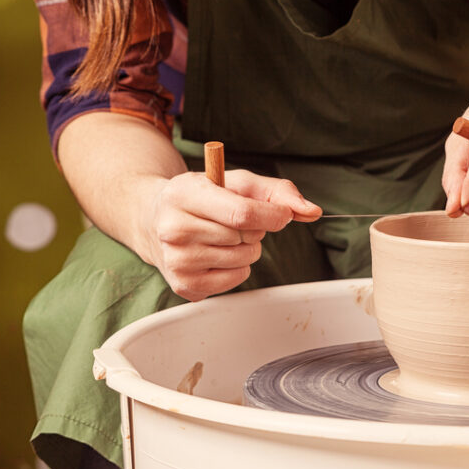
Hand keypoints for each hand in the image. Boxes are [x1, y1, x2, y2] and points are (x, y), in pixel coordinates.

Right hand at [139, 169, 320, 300]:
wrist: (156, 220)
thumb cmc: (204, 197)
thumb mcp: (236, 182)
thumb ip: (278, 192)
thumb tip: (312, 211)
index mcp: (183, 194)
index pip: (242, 213)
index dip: (272, 216)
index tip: (282, 215)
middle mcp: (173, 229)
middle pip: (245, 238)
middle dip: (254, 229)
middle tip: (233, 221)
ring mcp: (176, 261)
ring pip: (243, 260)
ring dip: (246, 249)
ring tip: (223, 236)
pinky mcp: (184, 285)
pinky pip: (236, 279)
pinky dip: (237, 267)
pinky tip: (217, 254)